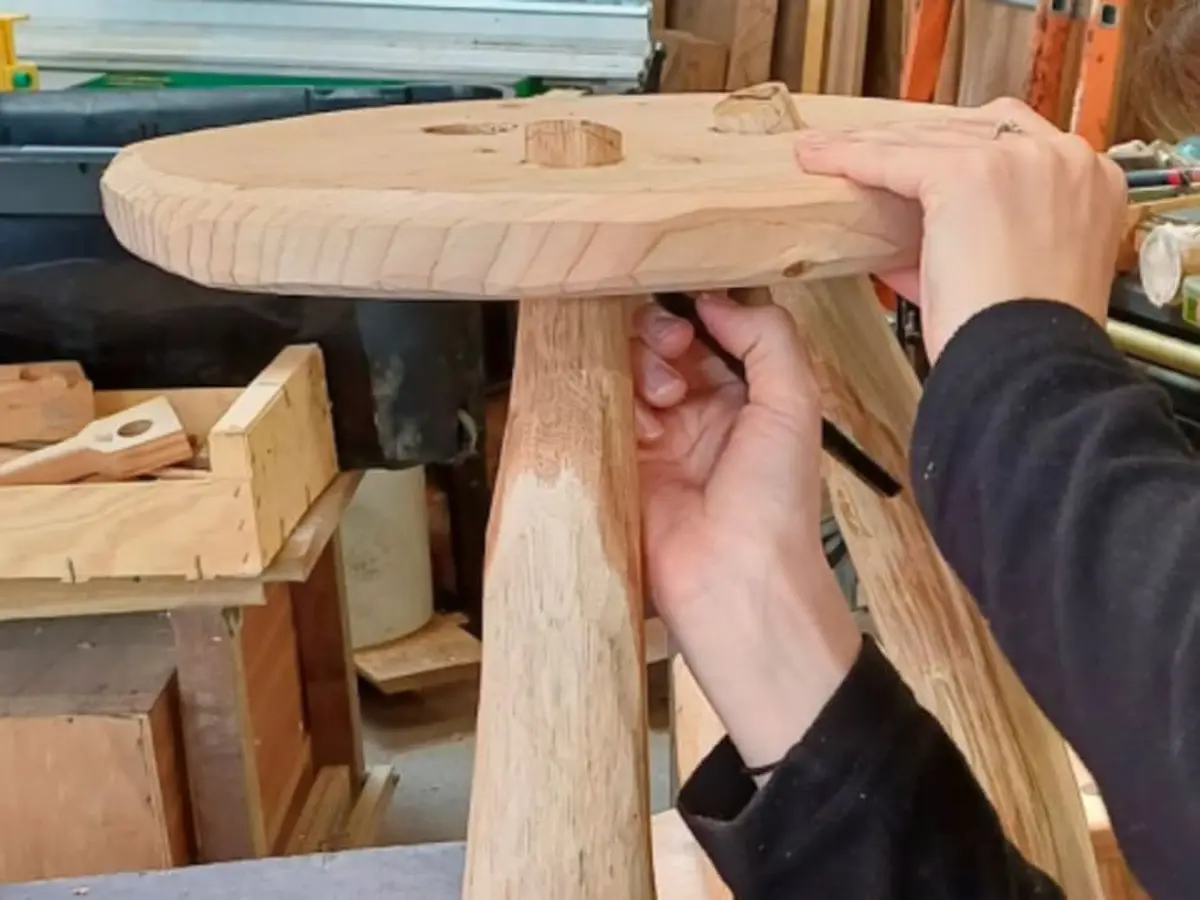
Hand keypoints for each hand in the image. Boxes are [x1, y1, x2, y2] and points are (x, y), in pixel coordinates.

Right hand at [633, 294, 860, 767]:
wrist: (734, 582)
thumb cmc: (775, 502)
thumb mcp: (794, 405)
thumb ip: (767, 339)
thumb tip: (718, 300)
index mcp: (746, 402)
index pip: (711, 336)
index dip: (698, 316)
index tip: (693, 314)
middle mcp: (699, 416)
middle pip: (661, 348)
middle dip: (662, 336)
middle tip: (672, 352)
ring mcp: (656, 442)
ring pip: (628, 373)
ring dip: (641, 368)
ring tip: (661, 397)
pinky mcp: (620, 465)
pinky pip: (602, 412)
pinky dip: (610, 398)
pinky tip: (633, 412)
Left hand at [794, 98, 1126, 361]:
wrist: (1026, 362)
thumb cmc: (1020, 339)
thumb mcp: (1008, 275)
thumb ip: (964, 246)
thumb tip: (897, 246)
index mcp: (1089, 181)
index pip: (1012, 141)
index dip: (955, 145)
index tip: (914, 153)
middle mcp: (1062, 158)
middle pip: (968, 129)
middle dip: (909, 138)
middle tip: (861, 147)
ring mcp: (1021, 160)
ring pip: (928, 139)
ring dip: (872, 145)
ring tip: (825, 152)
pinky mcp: (970, 174)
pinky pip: (896, 159)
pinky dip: (853, 160)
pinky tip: (821, 161)